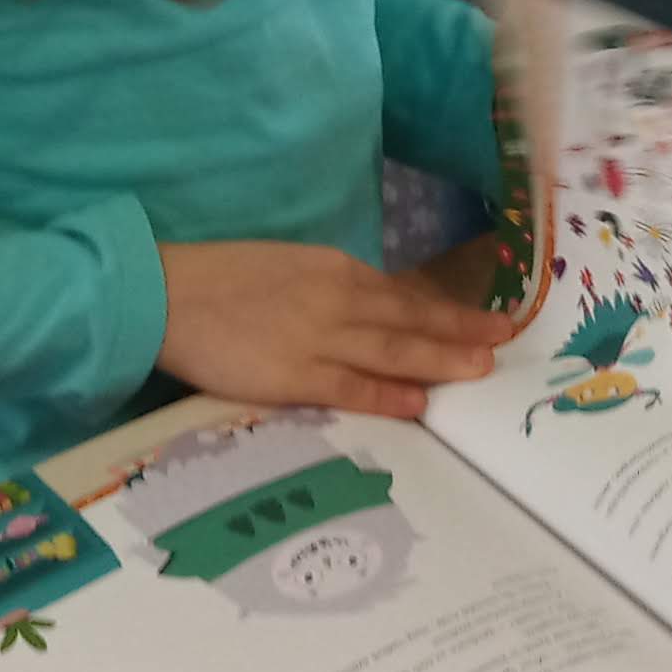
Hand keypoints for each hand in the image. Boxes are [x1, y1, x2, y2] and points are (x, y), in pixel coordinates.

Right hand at [155, 241, 516, 417]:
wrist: (164, 294)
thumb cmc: (218, 280)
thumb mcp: (285, 268)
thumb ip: (326, 289)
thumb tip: (365, 311)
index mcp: (332, 269)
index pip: (402, 295)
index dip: (445, 310)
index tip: (485, 319)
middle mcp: (336, 299)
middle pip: (411, 319)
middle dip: (461, 332)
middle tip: (506, 342)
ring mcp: (318, 337)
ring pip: (394, 351)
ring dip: (441, 359)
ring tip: (482, 369)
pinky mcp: (293, 375)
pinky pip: (352, 387)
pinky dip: (389, 394)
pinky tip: (420, 402)